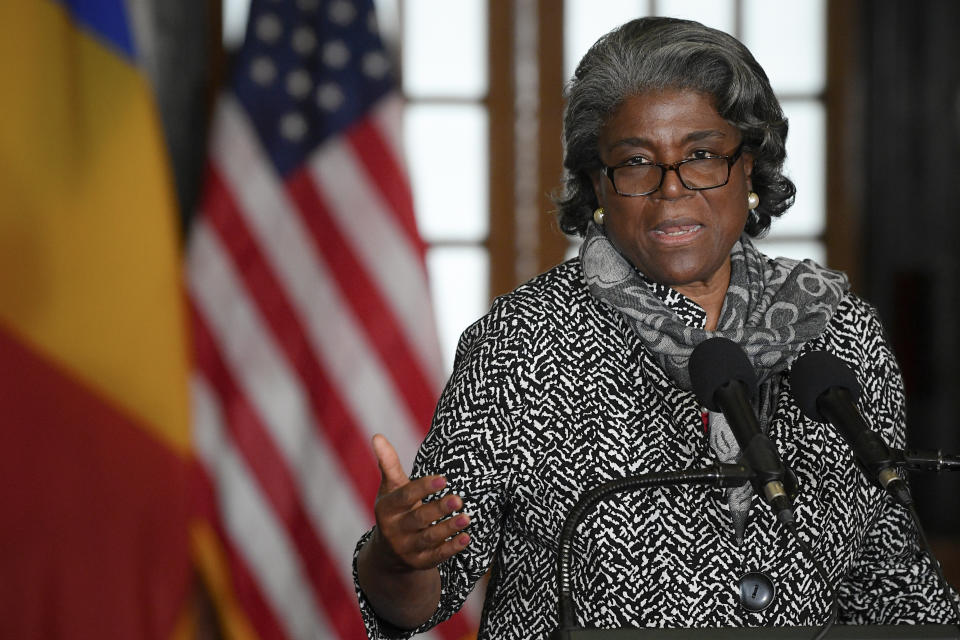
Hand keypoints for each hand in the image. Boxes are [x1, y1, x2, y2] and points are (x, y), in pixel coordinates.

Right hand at [368, 433, 470, 572]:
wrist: (389, 551)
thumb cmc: (396, 509)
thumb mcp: (391, 488)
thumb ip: (389, 463)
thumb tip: (377, 436)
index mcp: (387, 508)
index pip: (405, 496)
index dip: (424, 487)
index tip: (444, 478)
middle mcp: (394, 530)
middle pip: (418, 519)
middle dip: (438, 509)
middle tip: (458, 499)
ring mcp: (406, 548)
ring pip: (429, 538)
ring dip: (448, 529)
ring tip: (466, 518)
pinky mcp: (420, 562)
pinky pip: (437, 556)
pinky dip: (451, 548)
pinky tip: (466, 538)